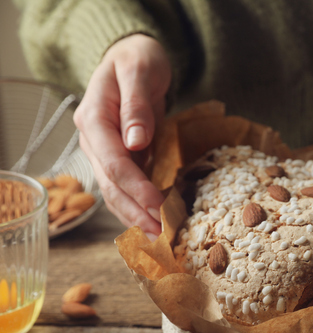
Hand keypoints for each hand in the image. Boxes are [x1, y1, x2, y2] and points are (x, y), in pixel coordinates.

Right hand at [73, 34, 171, 237]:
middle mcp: (93, 138)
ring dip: (134, 214)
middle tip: (160, 234)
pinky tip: (153, 221)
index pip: (113, 161)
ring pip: (114, 190)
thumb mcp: (140, 71)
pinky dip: (138, 204)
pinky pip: (124, 186)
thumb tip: (136, 141)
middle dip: (135, 210)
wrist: (133, 57)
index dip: (135, 187)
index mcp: (94, 118)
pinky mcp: (118, 156)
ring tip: (158, 236)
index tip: (158, 206)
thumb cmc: (138, 59)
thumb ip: (136, 105)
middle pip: (110, 184)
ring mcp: (103, 149)